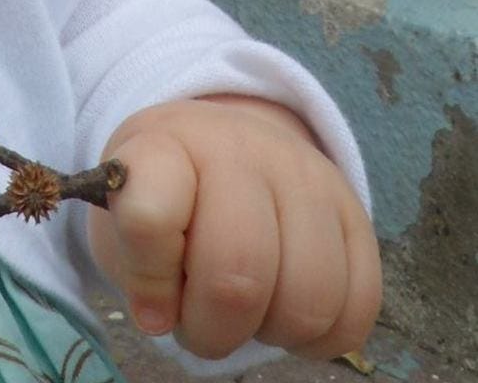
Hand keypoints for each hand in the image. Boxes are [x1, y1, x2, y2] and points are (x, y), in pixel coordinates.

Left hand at [89, 95, 381, 361]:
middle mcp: (241, 148)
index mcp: (164, 145)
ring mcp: (307, 176)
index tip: (148, 293)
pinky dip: (322, 335)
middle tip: (200, 316)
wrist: (224, 147)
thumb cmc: (167, 197)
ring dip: (271, 330)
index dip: (148, 276)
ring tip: (248, 307)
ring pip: (308, 300)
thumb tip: (161, 312)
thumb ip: (134, 261)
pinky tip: (287, 306)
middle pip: (238, 276)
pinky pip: (358, 308)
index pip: (150, 214)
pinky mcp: (356, 213)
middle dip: (212, 328)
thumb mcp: (122, 214)